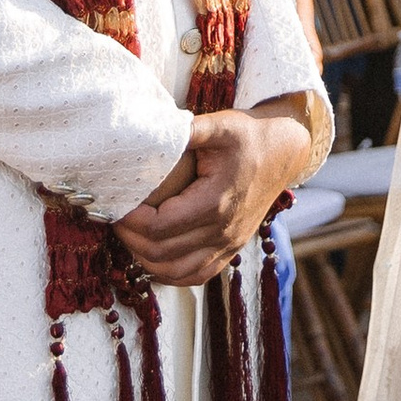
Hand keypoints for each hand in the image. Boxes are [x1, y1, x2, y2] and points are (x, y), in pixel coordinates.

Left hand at [117, 104, 312, 286]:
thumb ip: (184, 131)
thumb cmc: (250, 136)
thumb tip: (145, 131)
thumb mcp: (218, 125)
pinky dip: (170, 273)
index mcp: (215, 202)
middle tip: (115, 217)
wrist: (285, 152)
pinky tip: (154, 256)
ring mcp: (229, 244)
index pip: (158, 227)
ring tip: (130, 236)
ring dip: (145, 260)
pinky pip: (196, 275)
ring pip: (176, 272)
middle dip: (130, 239)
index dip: (129, 220)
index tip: (116, 203)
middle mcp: (223, 230)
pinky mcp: (232, 249)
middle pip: (160, 253)